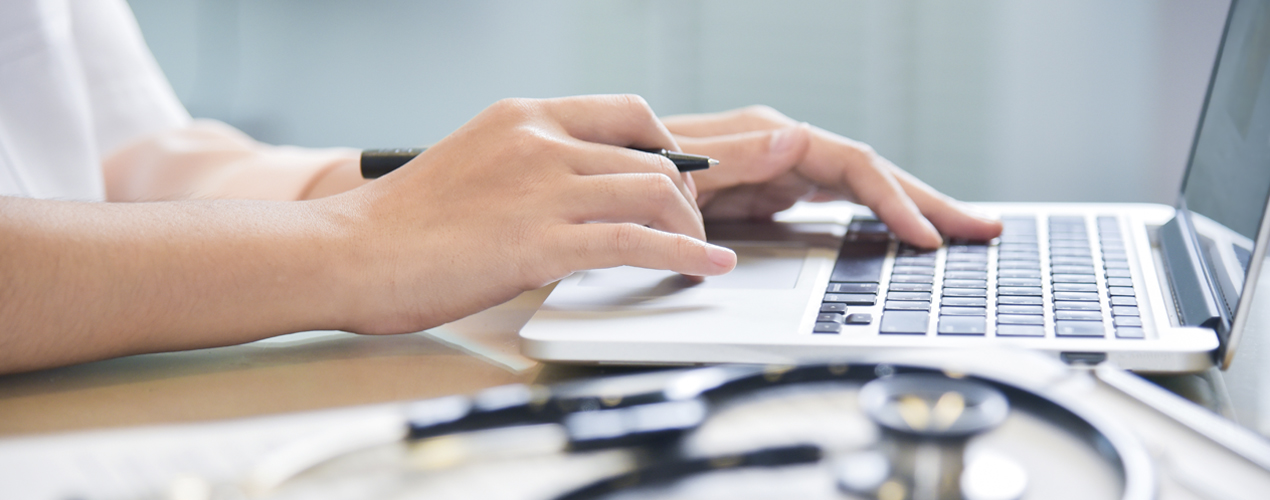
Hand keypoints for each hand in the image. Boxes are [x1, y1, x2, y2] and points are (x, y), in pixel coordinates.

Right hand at [321, 95, 737, 334]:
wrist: (349, 252)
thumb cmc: (402, 223)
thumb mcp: (475, 165)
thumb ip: (528, 166)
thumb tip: (578, 192)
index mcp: (524, 116)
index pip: (627, 112)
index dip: (667, 148)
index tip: (677, 179)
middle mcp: (541, 141)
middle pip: (653, 156)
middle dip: (686, 196)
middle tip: (689, 226)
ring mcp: (543, 188)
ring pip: (655, 193)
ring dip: (689, 228)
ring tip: (697, 252)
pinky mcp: (542, 241)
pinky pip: (637, 242)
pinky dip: (684, 255)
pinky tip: (705, 267)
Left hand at [663, 106, 1001, 247]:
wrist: (615, 185)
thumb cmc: (644, 171)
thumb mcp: (687, 167)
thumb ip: (738, 155)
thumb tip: (798, 138)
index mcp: (772, 137)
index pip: (853, 165)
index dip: (894, 200)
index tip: (926, 237)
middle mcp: (787, 150)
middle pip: (875, 175)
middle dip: (931, 202)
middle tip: (984, 230)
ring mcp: (786, 173)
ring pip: (866, 190)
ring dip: (915, 211)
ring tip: (965, 232)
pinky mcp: (779, 194)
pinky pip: (841, 207)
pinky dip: (878, 221)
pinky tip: (904, 238)